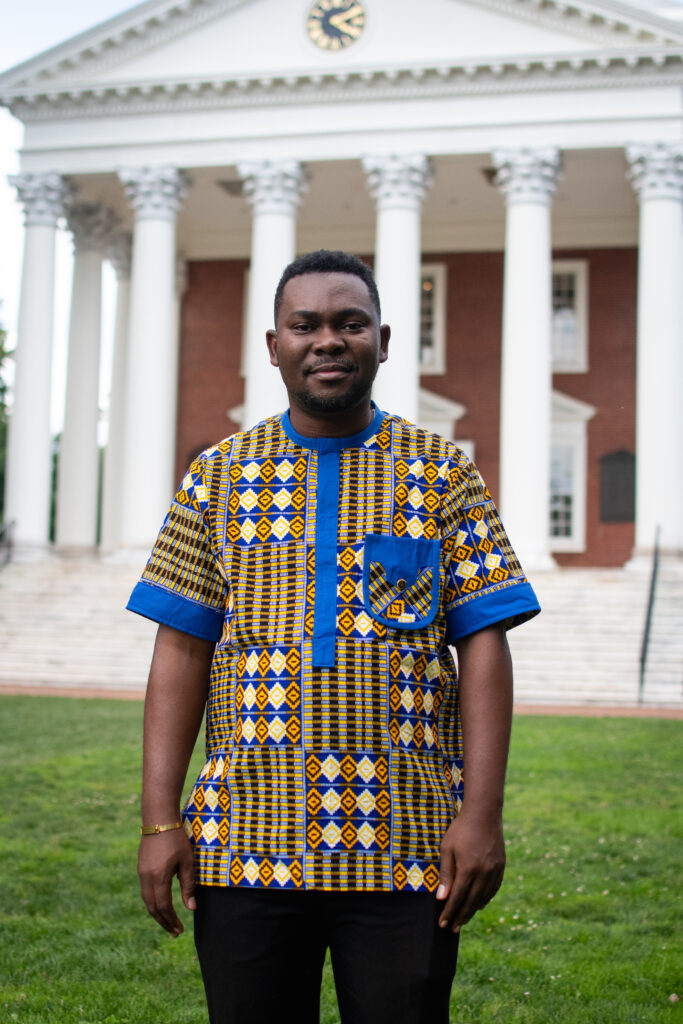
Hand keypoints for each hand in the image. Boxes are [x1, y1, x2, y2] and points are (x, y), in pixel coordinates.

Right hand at [137, 829, 195, 936]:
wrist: (158, 819)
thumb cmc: (177, 839)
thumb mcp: (187, 861)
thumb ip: (188, 886)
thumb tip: (191, 909)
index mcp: (159, 877)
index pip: (164, 907)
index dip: (171, 920)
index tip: (179, 930)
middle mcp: (146, 878)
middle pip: (152, 908)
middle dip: (163, 922)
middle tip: (174, 932)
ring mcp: (141, 873)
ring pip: (147, 901)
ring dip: (157, 913)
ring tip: (168, 922)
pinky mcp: (140, 868)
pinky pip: (145, 891)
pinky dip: (153, 902)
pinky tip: (161, 904)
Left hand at [435, 812, 505, 931]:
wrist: (484, 813)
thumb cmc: (461, 829)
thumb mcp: (447, 849)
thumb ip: (446, 875)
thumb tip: (441, 898)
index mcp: (468, 870)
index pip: (457, 898)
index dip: (449, 912)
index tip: (442, 924)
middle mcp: (483, 874)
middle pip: (471, 902)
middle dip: (460, 917)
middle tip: (452, 929)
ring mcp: (494, 871)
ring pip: (483, 898)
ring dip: (473, 910)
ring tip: (463, 919)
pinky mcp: (501, 867)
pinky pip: (493, 889)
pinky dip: (485, 899)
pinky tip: (479, 904)